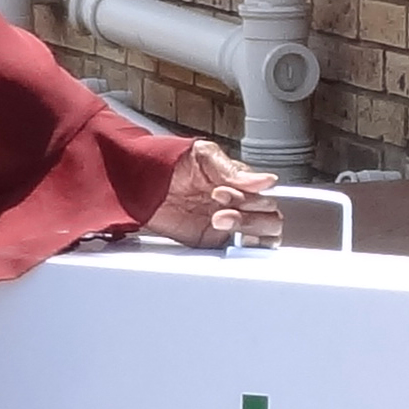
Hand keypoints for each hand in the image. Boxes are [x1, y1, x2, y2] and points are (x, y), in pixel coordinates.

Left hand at [143, 142, 282, 247]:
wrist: (138, 182)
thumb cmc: (169, 162)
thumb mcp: (204, 155)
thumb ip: (234, 171)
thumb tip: (267, 180)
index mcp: (240, 182)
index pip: (265, 195)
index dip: (249, 196)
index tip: (221, 191)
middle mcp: (238, 204)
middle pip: (270, 218)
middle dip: (250, 214)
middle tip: (220, 207)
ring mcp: (227, 224)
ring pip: (263, 236)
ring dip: (247, 230)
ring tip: (218, 219)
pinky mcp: (212, 242)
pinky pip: (238, 252)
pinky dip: (240, 250)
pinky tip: (226, 239)